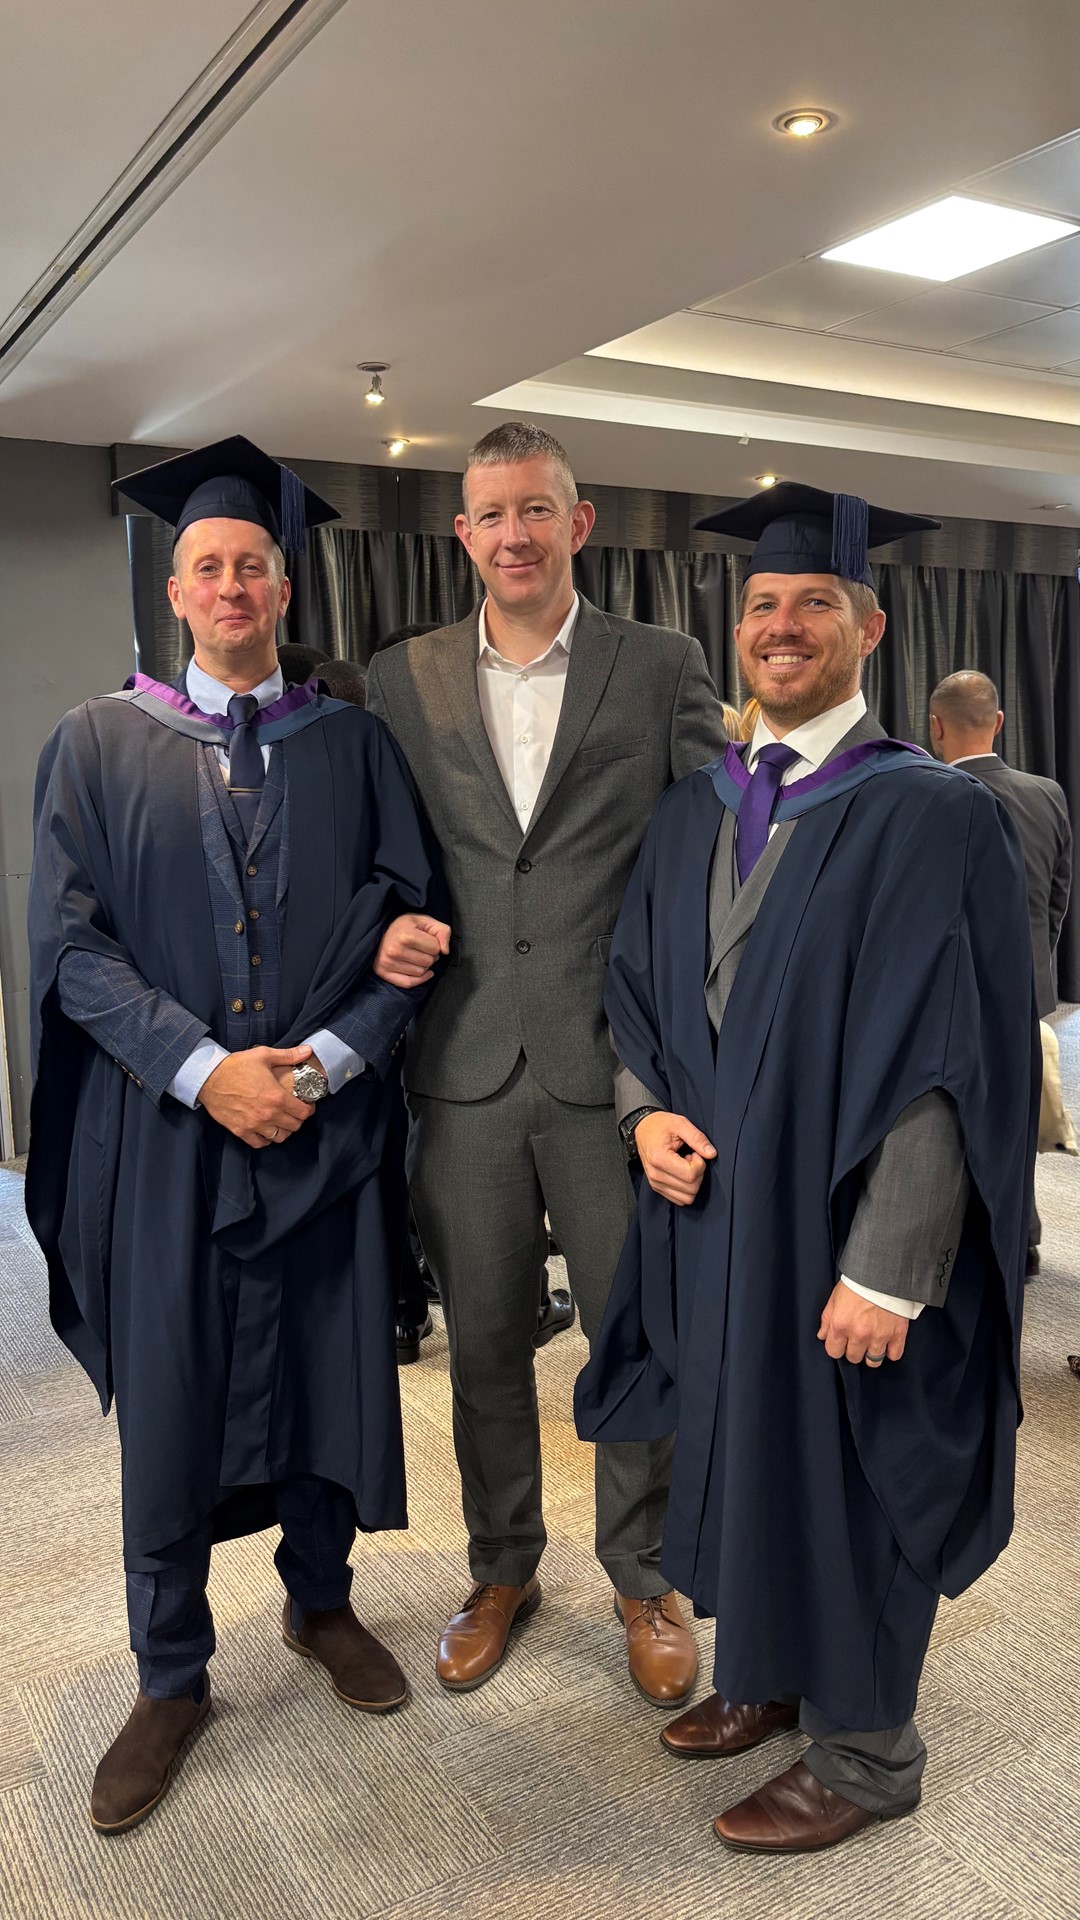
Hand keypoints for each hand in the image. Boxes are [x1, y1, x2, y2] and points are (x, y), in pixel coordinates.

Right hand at [198, 1044, 317, 1147]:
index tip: (306, 1105)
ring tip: (281, 1122)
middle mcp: (268, 1114)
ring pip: (279, 1137)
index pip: (303, 1113)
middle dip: (298, 1119)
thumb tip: (308, 1050)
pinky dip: (265, 1139)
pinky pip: (259, 1143)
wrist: (209, 1077)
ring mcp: (254, 1124)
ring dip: (283, 1130)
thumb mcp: (264, 1055)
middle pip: (294, 1127)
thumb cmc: (236, 1065)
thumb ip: (289, 1055)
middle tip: (294, 1112)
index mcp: (277, 1097)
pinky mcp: (241, 1130)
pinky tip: (265, 1130)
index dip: (308, 1109)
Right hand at [374, 913, 451, 987]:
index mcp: (406, 935)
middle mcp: (395, 950)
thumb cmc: (404, 926)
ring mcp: (388, 962)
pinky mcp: (384, 972)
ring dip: (423, 966)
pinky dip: (419, 979)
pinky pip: (409, 983)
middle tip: (421, 949)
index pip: (436, 948)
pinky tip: (423, 973)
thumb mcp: (424, 921)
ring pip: (421, 972)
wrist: (379, 931)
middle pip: (429, 962)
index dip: (435, 944)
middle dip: (429, 956)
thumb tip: (445, 951)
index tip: (427, 941)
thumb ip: (442, 931)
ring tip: (415, 956)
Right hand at [635, 1111, 716, 1204]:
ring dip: (692, 1183)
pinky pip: (680, 1200)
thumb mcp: (680, 1124)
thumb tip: (711, 1154)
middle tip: (691, 1158)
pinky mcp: (657, 1188)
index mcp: (660, 1159)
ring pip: (687, 1198)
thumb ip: (697, 1138)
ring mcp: (656, 1183)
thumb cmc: (661, 1125)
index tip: (694, 1153)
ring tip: (685, 1166)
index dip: (699, 1163)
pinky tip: (681, 1173)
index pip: (691, 1175)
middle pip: (691, 1188)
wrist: (643, 1128)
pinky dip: (686, 1189)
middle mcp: (656, 1175)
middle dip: (698, 1173)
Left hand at [817, 1280, 909, 1365]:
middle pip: (853, 1358)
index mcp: (841, 1325)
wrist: (884, 1272)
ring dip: (871, 1353)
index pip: (833, 1352)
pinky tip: (887, 1343)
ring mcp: (879, 1336)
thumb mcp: (835, 1297)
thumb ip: (827, 1319)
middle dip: (854, 1349)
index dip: (836, 1347)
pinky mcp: (897, 1334)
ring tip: (872, 1342)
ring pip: (873, 1361)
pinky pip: (894, 1355)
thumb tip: (822, 1336)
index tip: (841, 1342)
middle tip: (857, 1338)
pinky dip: (890, 1352)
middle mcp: (859, 1334)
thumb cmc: (858, 1282)